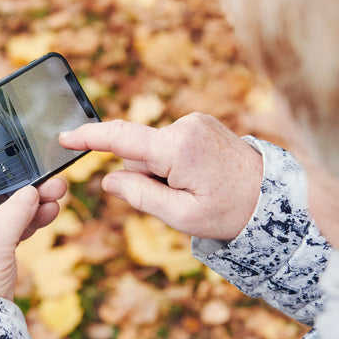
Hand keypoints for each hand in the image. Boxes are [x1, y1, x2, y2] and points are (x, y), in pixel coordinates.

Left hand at [0, 179, 67, 307]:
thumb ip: (12, 213)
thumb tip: (31, 191)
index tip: (5, 158)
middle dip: (16, 188)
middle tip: (41, 176)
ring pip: (2, 212)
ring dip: (29, 203)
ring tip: (55, 191)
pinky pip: (11, 228)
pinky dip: (29, 220)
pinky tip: (49, 210)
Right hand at [59, 113, 262, 239]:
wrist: (274, 197)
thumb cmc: (231, 211)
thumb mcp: (181, 216)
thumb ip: (140, 195)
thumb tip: (110, 178)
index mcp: (177, 148)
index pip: (122, 138)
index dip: (89, 138)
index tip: (64, 137)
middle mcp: (185, 126)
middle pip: (138, 152)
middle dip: (147, 175)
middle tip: (180, 198)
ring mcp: (195, 122)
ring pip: (154, 150)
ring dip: (163, 170)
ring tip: (197, 188)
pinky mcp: (201, 124)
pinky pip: (171, 144)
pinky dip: (175, 162)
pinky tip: (200, 177)